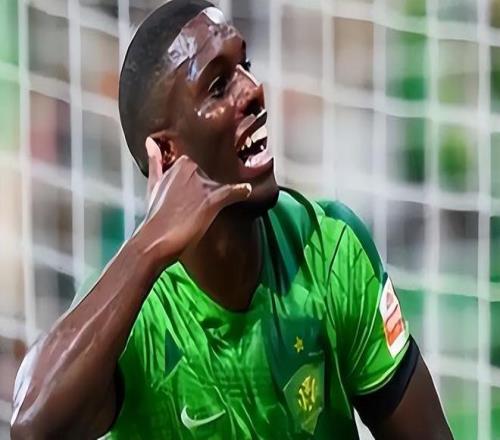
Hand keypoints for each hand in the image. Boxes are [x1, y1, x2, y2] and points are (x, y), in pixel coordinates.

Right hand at [139, 137, 251, 263]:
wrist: (155, 239)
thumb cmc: (155, 215)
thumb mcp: (153, 184)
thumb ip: (155, 162)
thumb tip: (150, 142)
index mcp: (178, 164)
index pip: (197, 167)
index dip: (197, 183)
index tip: (193, 194)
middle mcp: (190, 169)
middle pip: (209, 177)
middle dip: (206, 189)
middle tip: (196, 206)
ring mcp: (201, 184)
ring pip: (220, 185)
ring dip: (220, 194)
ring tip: (210, 208)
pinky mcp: (211, 199)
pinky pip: (232, 191)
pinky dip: (241, 192)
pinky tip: (245, 192)